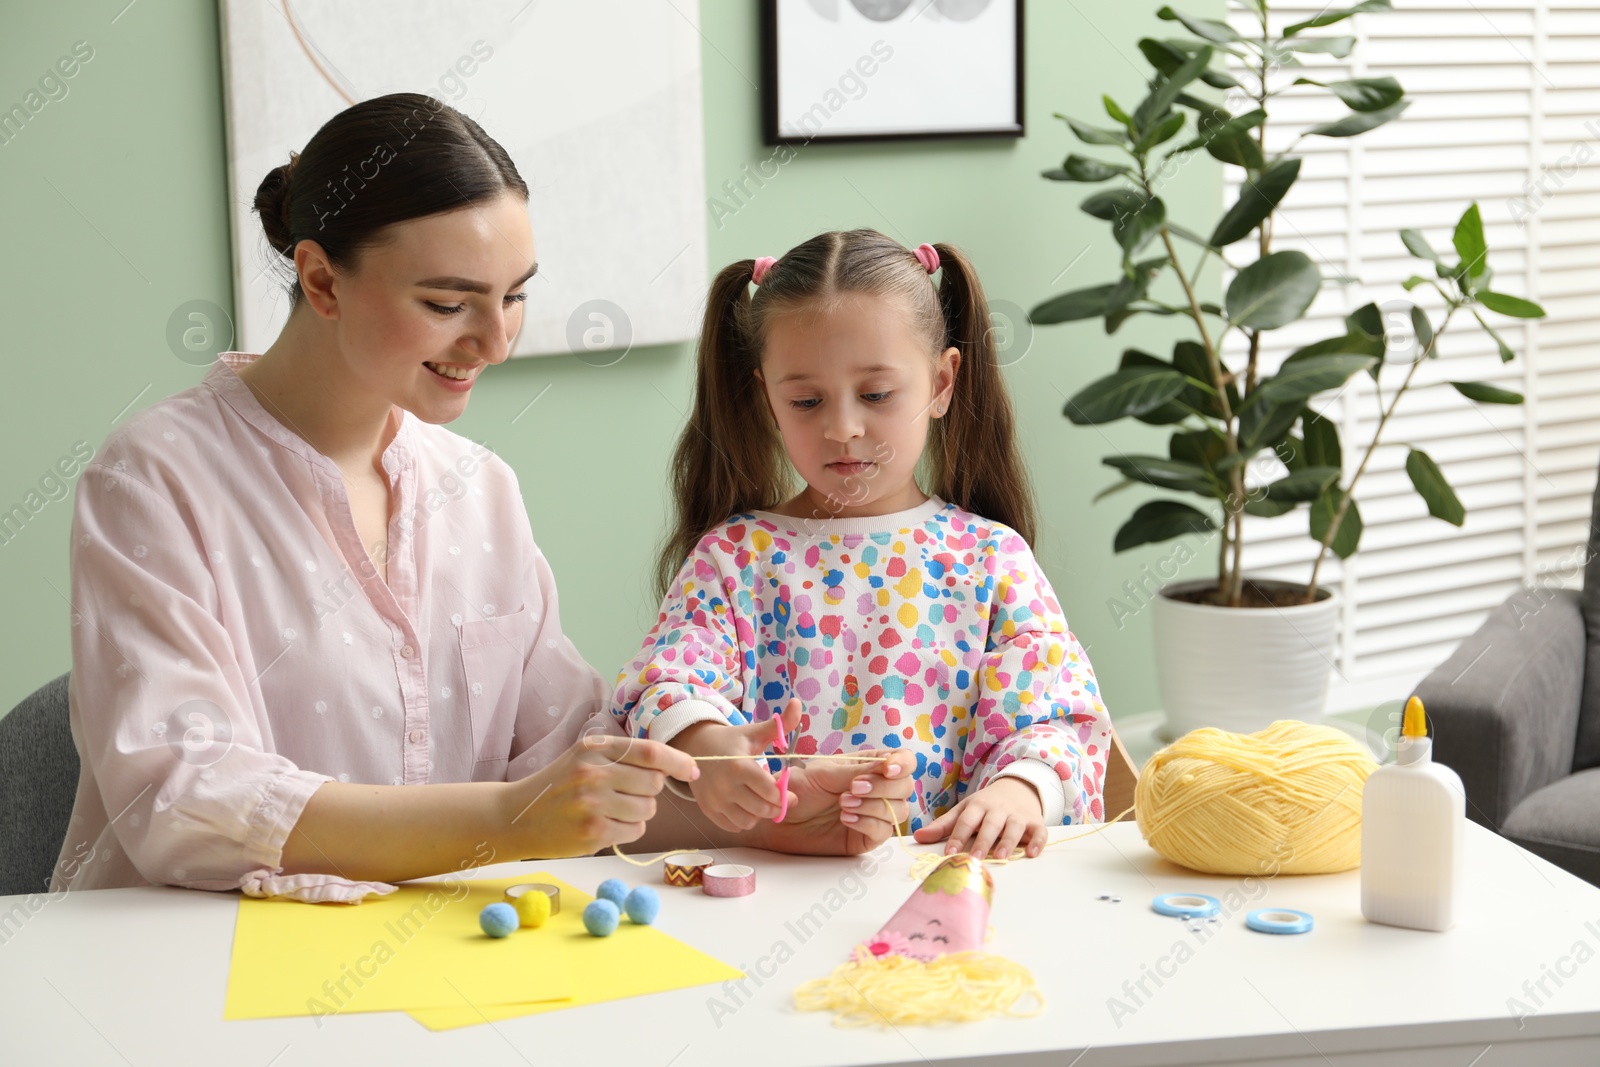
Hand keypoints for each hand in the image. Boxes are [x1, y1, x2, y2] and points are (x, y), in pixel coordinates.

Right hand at [501, 733, 699, 857]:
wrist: (515, 816)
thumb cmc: (557, 786)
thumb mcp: (584, 757)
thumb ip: (622, 756)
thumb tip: (670, 767)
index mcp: (595, 748)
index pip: (650, 751)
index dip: (678, 761)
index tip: (693, 770)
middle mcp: (594, 772)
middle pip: (654, 784)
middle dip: (649, 792)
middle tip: (625, 795)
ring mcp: (593, 803)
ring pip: (647, 810)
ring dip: (638, 814)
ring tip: (610, 811)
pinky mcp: (593, 832)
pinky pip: (634, 832)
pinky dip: (626, 831)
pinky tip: (602, 826)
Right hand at [670, 700, 801, 832]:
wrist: (696, 747)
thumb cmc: (732, 741)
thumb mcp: (755, 732)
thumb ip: (780, 724)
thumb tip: (798, 703)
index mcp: (739, 766)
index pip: (770, 791)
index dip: (784, 794)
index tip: (788, 791)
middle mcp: (725, 787)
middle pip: (762, 809)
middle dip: (775, 805)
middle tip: (779, 798)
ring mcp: (715, 801)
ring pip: (749, 821)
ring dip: (759, 814)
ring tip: (760, 799)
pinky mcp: (709, 810)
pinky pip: (734, 826)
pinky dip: (744, 819)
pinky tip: (746, 805)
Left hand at [757, 748, 913, 854]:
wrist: (778, 817)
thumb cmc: (798, 788)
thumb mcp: (825, 773)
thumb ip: (857, 770)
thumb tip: (887, 765)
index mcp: (868, 765)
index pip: (903, 761)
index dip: (902, 764)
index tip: (887, 770)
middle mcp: (877, 789)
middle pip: (906, 787)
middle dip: (883, 788)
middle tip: (853, 788)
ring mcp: (874, 814)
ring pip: (899, 810)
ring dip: (874, 806)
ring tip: (843, 804)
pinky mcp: (867, 837)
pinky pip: (884, 831)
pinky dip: (868, 823)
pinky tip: (846, 819)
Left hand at [912, 777, 1046, 859]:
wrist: (1017, 788)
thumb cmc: (985, 805)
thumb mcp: (964, 810)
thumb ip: (943, 825)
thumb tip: (917, 836)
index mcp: (978, 805)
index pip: (966, 820)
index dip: (957, 836)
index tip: (949, 853)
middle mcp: (998, 809)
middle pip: (990, 824)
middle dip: (983, 841)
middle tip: (974, 858)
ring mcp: (1018, 815)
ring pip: (1014, 827)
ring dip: (1008, 841)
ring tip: (1001, 857)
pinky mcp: (1035, 822)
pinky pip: (1039, 831)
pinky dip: (1038, 842)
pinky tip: (1032, 853)